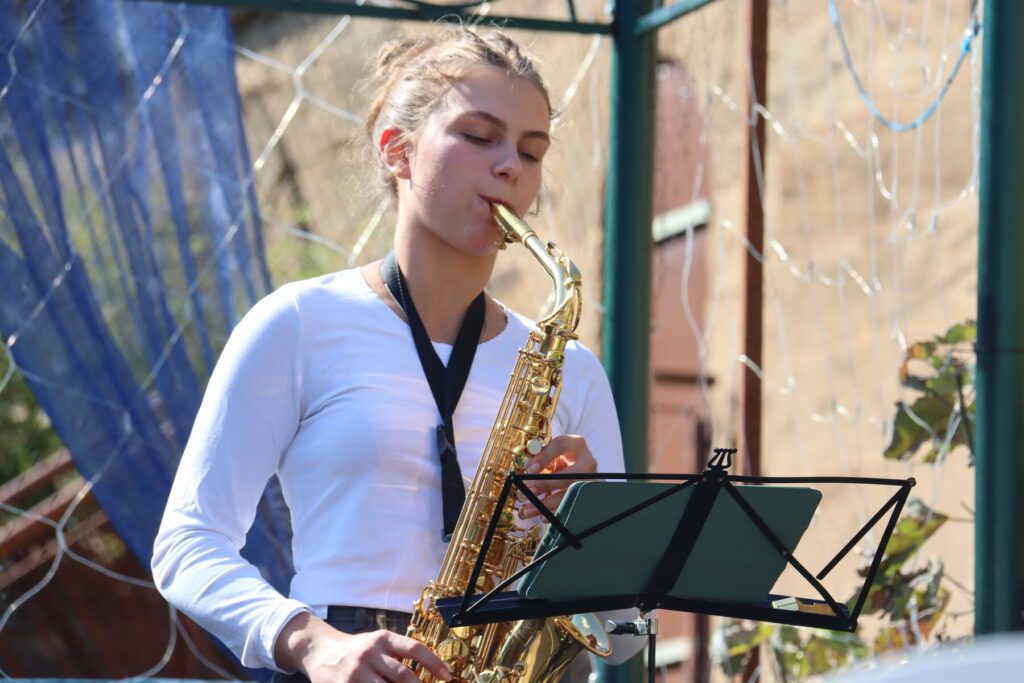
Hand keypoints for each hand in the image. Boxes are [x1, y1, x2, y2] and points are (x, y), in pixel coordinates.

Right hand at [275, 612, 450, 682]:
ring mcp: (356, 672)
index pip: (415, 649)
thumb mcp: (377, 642)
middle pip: (403, 675)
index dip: (434, 663)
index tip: (447, 675)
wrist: (320, 651)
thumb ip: (398, 654)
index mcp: (382, 639)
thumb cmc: (356, 649)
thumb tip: (429, 671)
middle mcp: (370, 653)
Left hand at [519, 434, 597, 518]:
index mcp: (576, 444)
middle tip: (528, 491)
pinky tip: (542, 516)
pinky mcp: (589, 495)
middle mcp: (588, 461)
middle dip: (546, 485)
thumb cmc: (560, 461)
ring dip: (547, 504)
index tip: (529, 469)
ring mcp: (592, 480)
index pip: (561, 445)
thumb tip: (528, 469)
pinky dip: (556, 512)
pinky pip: (573, 507)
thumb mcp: (551, 455)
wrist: (579, 471)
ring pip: (570, 495)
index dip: (544, 457)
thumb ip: (539, 458)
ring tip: (528, 510)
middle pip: (568, 475)